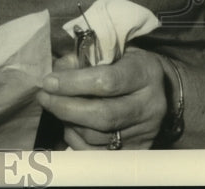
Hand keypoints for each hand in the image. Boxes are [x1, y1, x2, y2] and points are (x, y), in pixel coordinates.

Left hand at [36, 48, 167, 149]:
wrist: (161, 90)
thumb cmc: (126, 64)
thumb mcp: (110, 50)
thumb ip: (82, 58)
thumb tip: (56, 73)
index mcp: (145, 73)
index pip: (106, 81)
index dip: (72, 83)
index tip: (48, 82)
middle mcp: (150, 106)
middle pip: (101, 114)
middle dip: (65, 107)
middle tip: (44, 97)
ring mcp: (146, 132)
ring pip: (97, 136)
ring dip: (68, 123)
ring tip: (56, 107)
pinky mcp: (137, 151)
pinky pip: (98, 154)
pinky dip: (77, 141)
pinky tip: (70, 126)